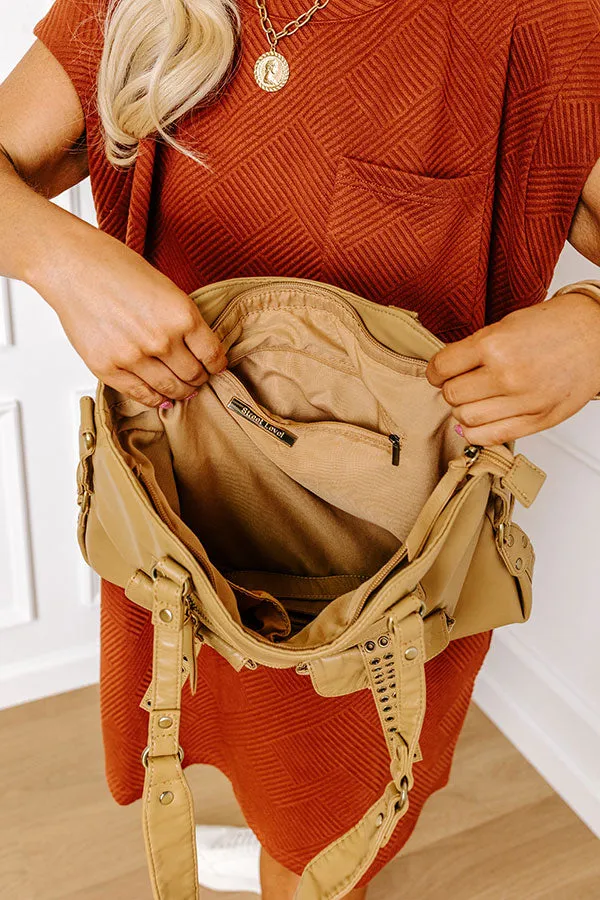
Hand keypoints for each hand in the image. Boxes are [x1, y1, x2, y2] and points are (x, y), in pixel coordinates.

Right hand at [30, 224, 227, 407]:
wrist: (73, 266)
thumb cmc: (116, 268)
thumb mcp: (166, 288)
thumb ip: (183, 320)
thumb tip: (198, 351)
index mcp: (182, 315)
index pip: (213, 356)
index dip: (217, 366)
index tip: (215, 367)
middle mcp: (161, 339)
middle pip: (193, 376)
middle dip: (199, 379)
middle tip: (198, 378)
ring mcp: (134, 357)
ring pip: (170, 390)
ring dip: (179, 392)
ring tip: (181, 389)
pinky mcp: (108, 368)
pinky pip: (140, 394)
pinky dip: (154, 399)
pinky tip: (159, 396)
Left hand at [425, 292, 599, 446]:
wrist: (596, 335)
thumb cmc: (553, 326)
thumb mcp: (505, 325)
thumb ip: (474, 350)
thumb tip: (444, 373)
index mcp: (494, 344)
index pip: (440, 368)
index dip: (435, 370)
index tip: (440, 371)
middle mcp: (506, 375)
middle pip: (451, 395)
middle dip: (451, 388)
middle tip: (462, 382)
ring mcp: (523, 401)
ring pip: (466, 418)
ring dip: (464, 410)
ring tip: (476, 398)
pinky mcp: (536, 420)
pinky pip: (490, 437)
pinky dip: (476, 432)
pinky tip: (480, 420)